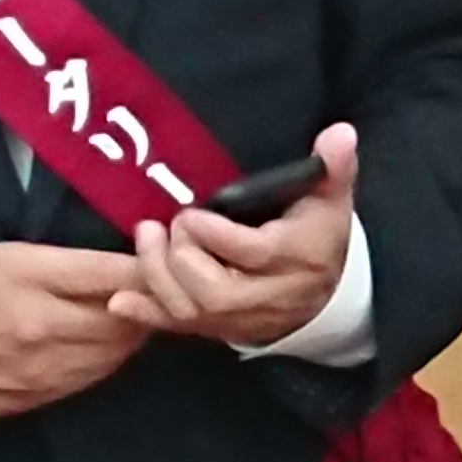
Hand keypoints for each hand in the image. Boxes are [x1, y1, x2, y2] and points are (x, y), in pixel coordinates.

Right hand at [0, 241, 151, 421]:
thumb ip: (61, 263)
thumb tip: (119, 265)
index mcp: (26, 278)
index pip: (111, 272)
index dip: (148, 264)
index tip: (164, 253)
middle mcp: (41, 325)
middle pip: (126, 317)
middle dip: (151, 301)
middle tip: (162, 286)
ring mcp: (43, 367)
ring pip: (117, 351)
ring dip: (135, 332)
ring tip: (139, 313)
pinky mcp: (40, 396)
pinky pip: (95, 375)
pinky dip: (110, 356)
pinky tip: (108, 342)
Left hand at [116, 120, 356, 346]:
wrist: (325, 295)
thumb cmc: (320, 235)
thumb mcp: (332, 197)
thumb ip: (334, 165)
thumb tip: (340, 132)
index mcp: (300, 257)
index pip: (254, 254)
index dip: (215, 235)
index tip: (192, 213)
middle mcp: (271, 295)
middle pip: (217, 292)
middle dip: (182, 257)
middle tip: (171, 224)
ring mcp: (243, 318)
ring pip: (193, 312)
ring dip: (159, 277)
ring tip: (147, 238)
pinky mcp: (220, 329)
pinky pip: (179, 329)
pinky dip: (148, 315)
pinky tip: (120, 301)